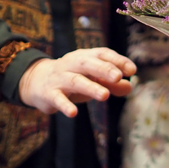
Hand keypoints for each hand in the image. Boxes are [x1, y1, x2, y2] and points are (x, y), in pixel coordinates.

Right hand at [18, 48, 135, 116]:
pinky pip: (57, 99)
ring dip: (91, 87)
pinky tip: (74, 113)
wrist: (37, 81)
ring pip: (75, 81)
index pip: (102, 54)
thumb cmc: (72, 79)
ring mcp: (60, 78)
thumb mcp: (92, 79)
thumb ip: (111, 84)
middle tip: (118, 77)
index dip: (117, 60)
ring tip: (105, 95)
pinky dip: (65, 105)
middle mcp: (72, 64)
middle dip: (104, 69)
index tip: (132, 70)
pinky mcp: (49, 93)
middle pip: (88, 63)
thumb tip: (130, 87)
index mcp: (85, 57)